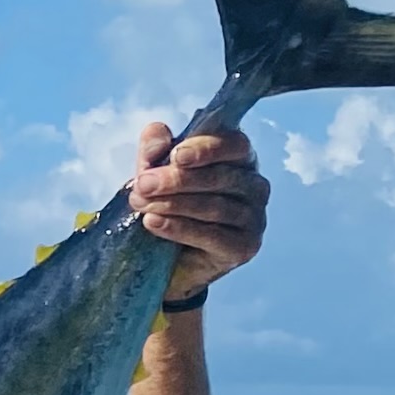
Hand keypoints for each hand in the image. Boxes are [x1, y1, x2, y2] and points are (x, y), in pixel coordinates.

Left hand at [129, 124, 267, 300]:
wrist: (166, 263)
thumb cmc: (168, 207)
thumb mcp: (156, 174)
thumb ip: (156, 150)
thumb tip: (156, 132)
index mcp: (240, 158)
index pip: (234, 144)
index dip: (206, 149)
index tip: (176, 155)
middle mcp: (255, 185)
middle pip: (221, 177)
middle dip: (177, 180)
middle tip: (142, 185)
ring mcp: (255, 217)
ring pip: (214, 206)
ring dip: (172, 204)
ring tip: (139, 204)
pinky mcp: (245, 247)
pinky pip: (212, 236)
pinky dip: (179, 228)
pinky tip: (153, 223)